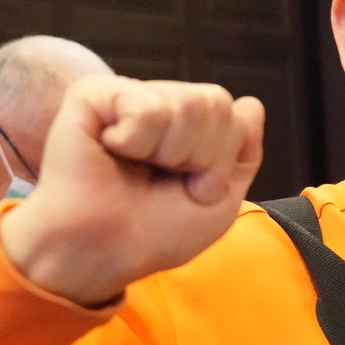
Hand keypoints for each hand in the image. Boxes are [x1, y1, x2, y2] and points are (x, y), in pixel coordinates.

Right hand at [0, 76, 264, 305]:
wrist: (103, 251)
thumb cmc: (154, 233)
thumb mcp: (221, 202)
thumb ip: (244, 153)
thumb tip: (251, 103)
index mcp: (189, 125)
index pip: (237, 115)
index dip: (222, 162)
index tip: (194, 191)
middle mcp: (160, 103)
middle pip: (216, 103)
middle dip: (202, 157)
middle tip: (163, 181)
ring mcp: (129, 95)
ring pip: (190, 104)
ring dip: (170, 153)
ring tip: (136, 169)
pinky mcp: (93, 94)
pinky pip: (148, 107)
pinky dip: (138, 142)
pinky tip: (112, 150)